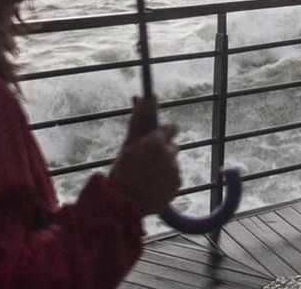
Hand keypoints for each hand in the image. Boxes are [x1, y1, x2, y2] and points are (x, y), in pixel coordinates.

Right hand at [108, 96, 181, 215]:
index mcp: (157, 141)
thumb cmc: (122, 171)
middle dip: (162, 151)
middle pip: (172, 146)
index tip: (152, 141)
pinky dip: (166, 180)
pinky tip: (152, 186)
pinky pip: (174, 177)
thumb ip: (139, 118)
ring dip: (163, 166)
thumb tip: (147, 95)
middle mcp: (170, 154)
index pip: (171, 128)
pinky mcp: (178, 184)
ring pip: (172, 162)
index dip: (161, 134)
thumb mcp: (128, 144)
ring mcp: (175, 170)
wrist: (123, 204)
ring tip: (146, 176)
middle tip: (145, 162)